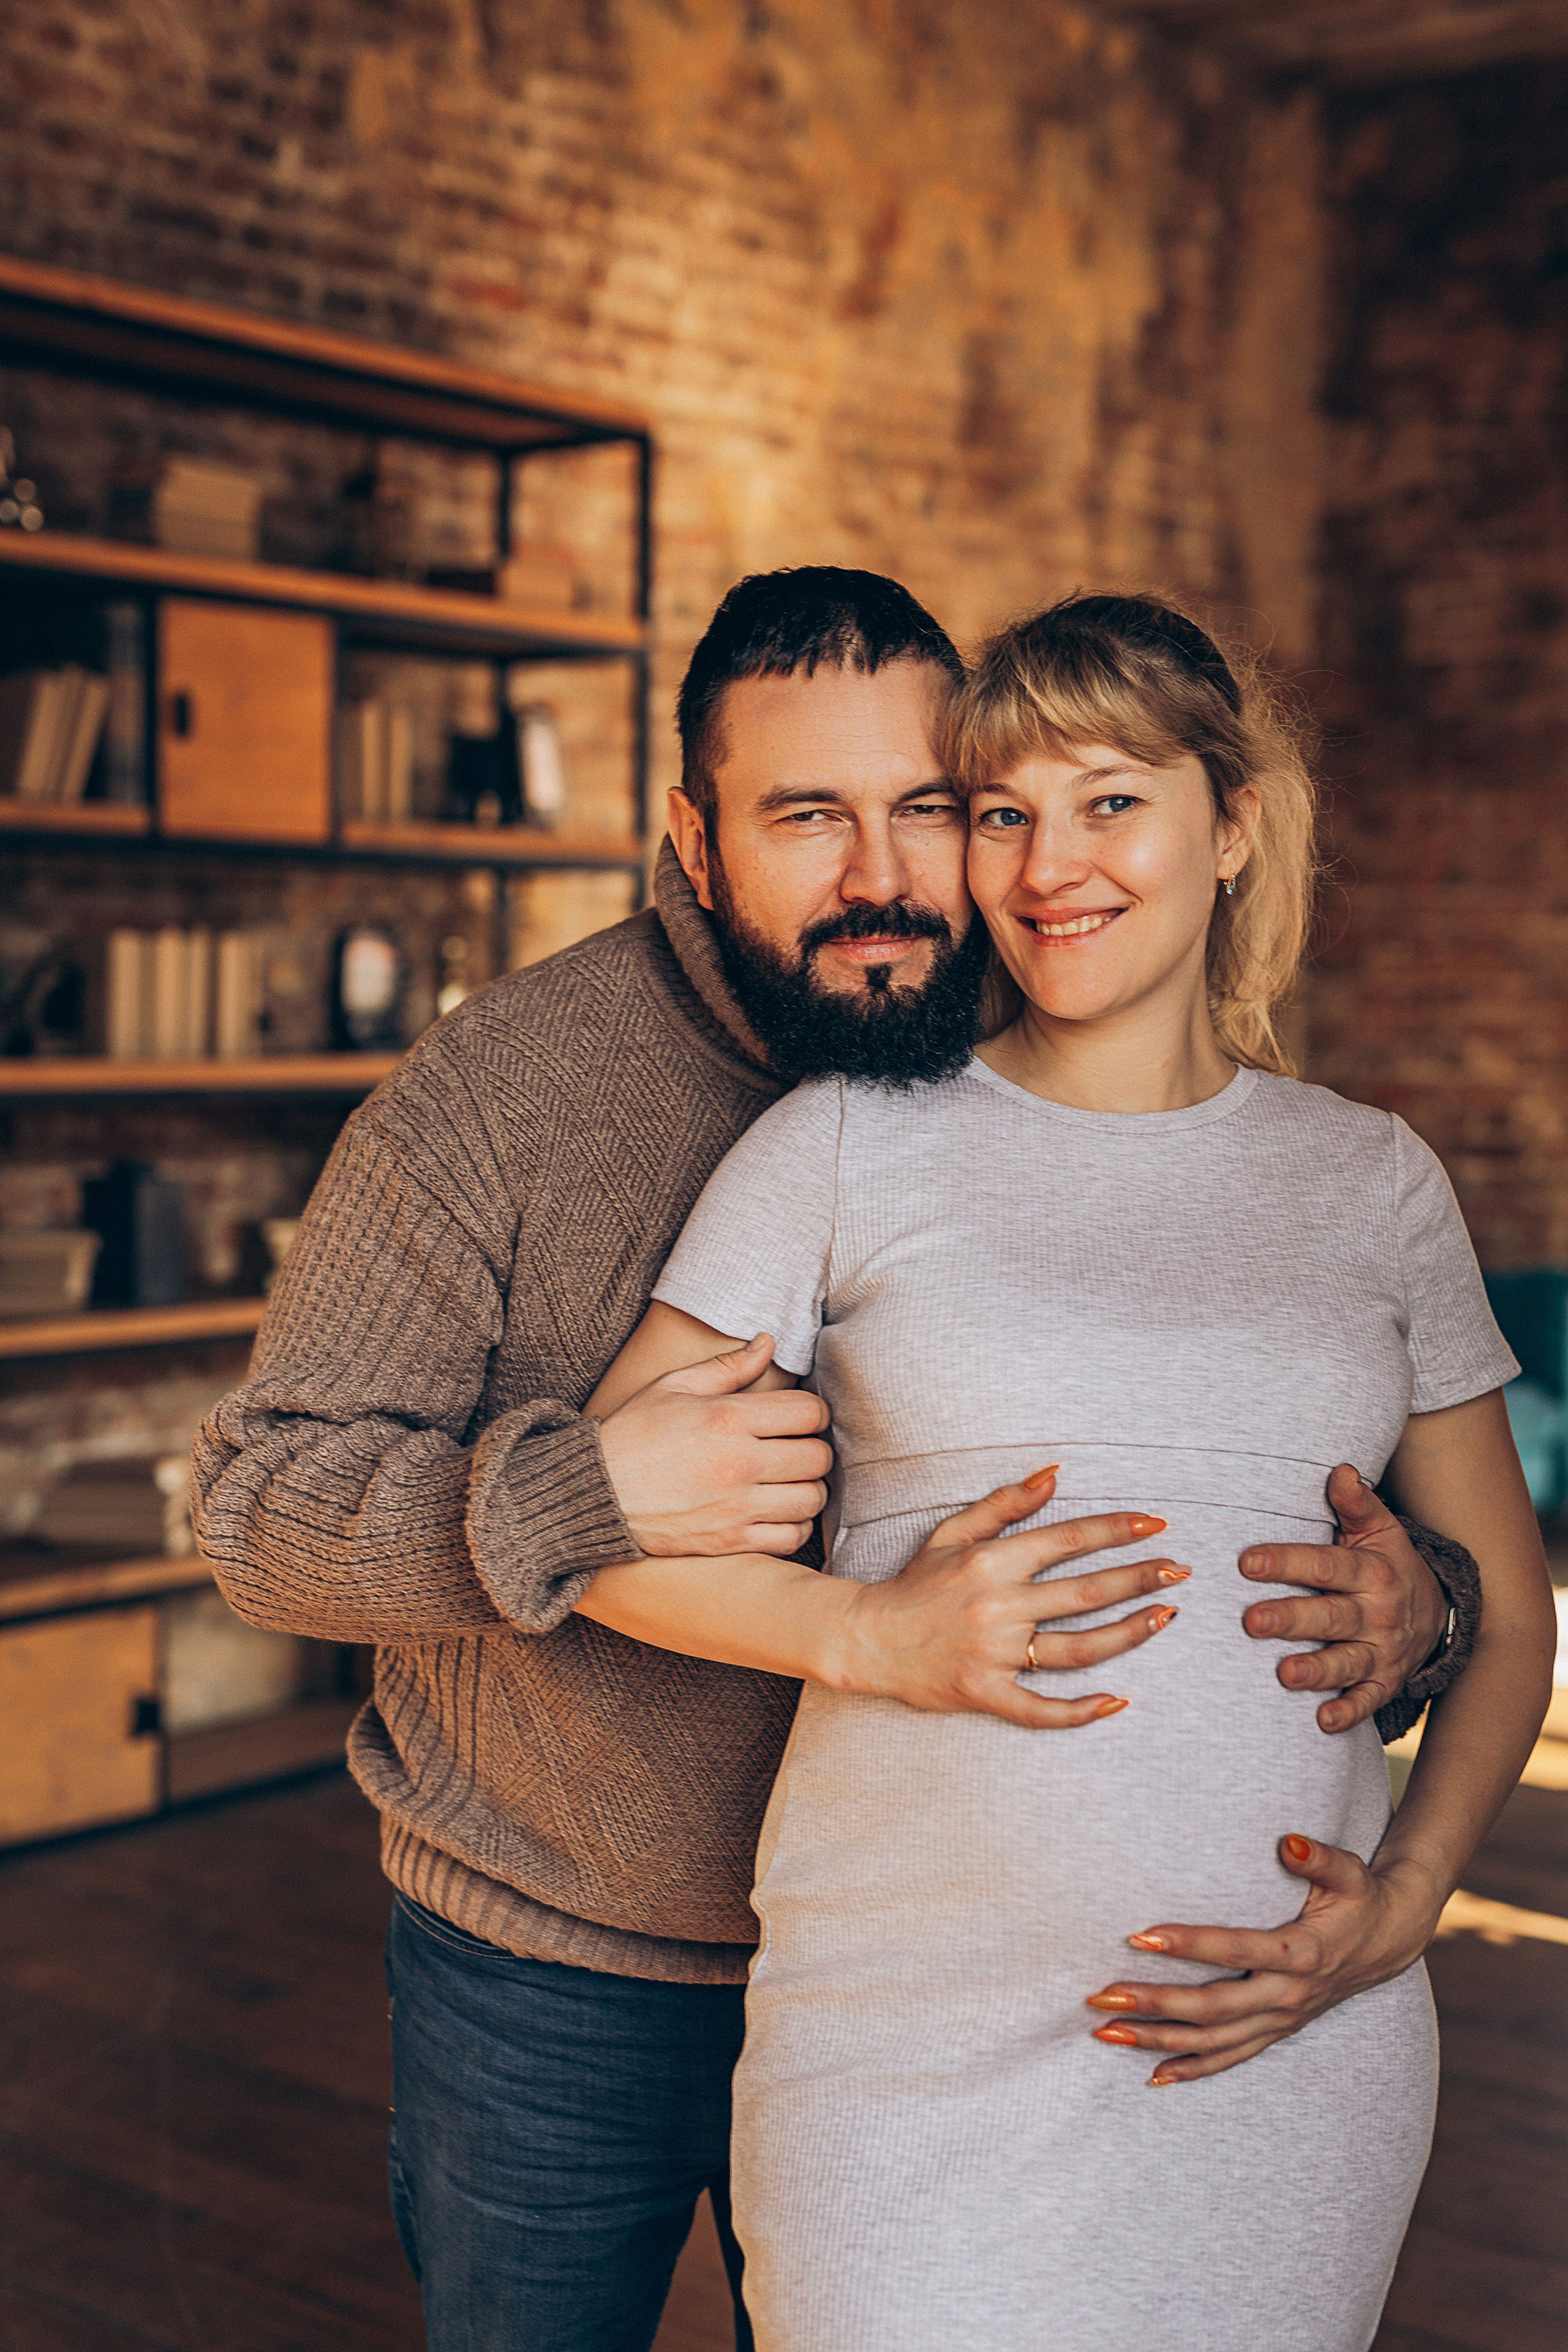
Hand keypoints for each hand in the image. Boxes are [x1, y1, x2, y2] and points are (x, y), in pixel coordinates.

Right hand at [598, 1335, 832, 1557]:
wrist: (593, 1494)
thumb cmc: (633, 1435)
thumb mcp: (673, 1387)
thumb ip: (727, 1367)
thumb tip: (768, 1343)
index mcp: (728, 1418)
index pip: (809, 1412)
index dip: (813, 1412)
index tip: (799, 1417)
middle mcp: (739, 1463)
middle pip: (818, 1457)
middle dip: (814, 1449)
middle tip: (796, 1448)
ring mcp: (736, 1507)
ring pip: (811, 1500)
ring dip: (807, 1488)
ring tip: (788, 1480)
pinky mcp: (729, 1542)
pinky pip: (790, 1538)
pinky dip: (793, 1526)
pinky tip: (777, 1512)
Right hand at [834, 1475, 1189, 1727]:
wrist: (867, 1639)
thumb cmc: (914, 1584)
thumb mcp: (952, 1533)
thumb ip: (1005, 1504)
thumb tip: (1054, 1474)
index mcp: (992, 1562)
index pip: (1069, 1540)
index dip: (1117, 1529)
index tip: (1157, 1523)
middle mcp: (999, 1606)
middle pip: (1086, 1592)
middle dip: (1139, 1578)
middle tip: (1181, 1570)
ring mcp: (995, 1654)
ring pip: (1078, 1648)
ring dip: (1129, 1633)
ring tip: (1166, 1617)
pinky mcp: (986, 1694)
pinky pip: (1041, 1709)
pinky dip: (1080, 1711)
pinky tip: (1118, 1702)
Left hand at [1084, 1836, 1443, 2085]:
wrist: (1388, 1942)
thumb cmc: (1357, 1897)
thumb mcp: (1348, 1872)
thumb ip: (1318, 1858)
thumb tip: (1288, 1841)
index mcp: (1301, 1953)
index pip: (1235, 1950)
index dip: (1188, 1944)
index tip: (1139, 1935)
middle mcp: (1288, 1995)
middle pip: (1212, 2007)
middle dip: (1153, 2003)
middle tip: (1100, 1995)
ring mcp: (1280, 2020)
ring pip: (1212, 2041)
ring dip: (1157, 2040)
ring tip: (1105, 2033)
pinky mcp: (1275, 2031)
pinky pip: (1230, 2058)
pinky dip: (1192, 2069)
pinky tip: (1152, 2075)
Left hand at [1239, 1464, 1448, 1733]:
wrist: (1438, 1612)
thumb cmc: (1388, 1564)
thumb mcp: (1381, 1530)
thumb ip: (1356, 1503)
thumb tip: (1339, 1470)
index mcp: (1371, 1571)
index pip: (1324, 1566)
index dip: (1286, 1562)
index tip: (1247, 1562)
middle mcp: (1377, 1613)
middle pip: (1329, 1616)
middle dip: (1291, 1619)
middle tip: (1252, 1621)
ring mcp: (1382, 1651)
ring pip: (1345, 1662)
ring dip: (1316, 1670)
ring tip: (1284, 1673)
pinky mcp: (1384, 1683)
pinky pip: (1367, 1700)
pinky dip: (1349, 1713)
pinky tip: (1324, 1721)